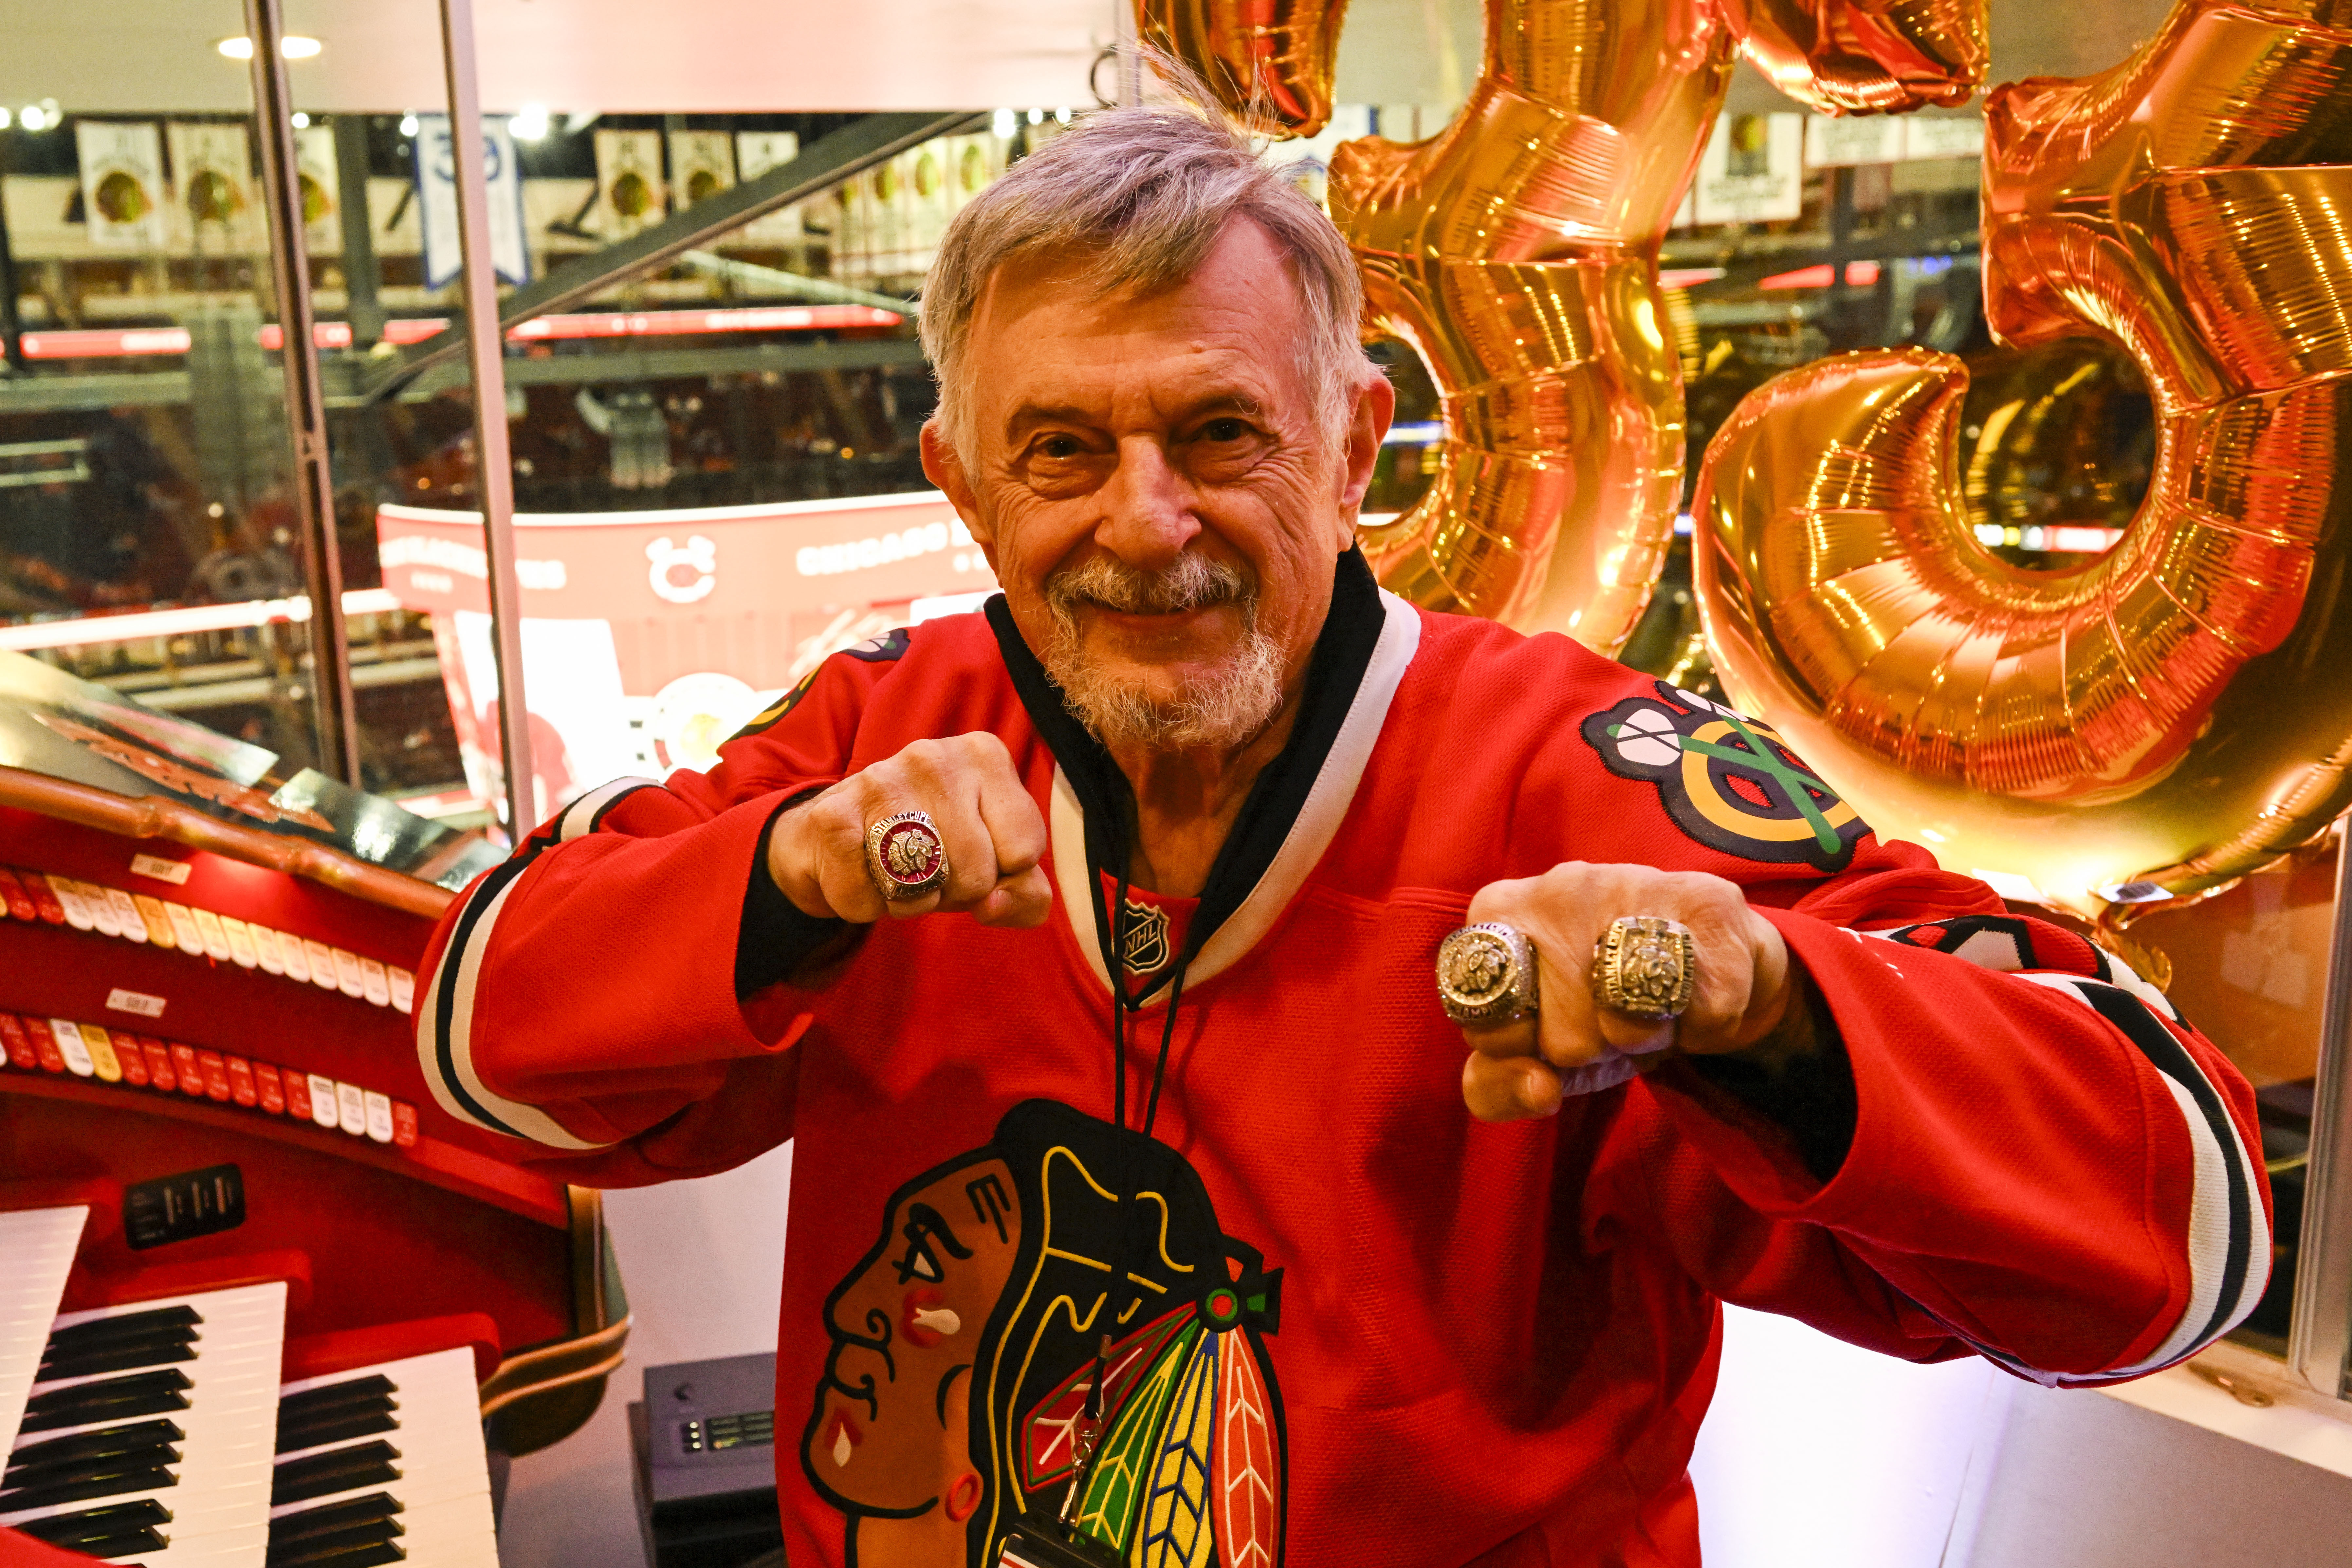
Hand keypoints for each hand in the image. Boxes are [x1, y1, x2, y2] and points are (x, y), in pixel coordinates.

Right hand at [765, 733, 1052, 927]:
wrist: (834, 838)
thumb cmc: (931, 849)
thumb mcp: (996, 866)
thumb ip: (1026, 893)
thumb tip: (994, 905)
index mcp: (985, 756)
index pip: (1024, 850)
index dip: (1000, 875)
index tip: (974, 855)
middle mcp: (935, 756)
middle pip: (978, 874)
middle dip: (955, 892)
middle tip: (929, 869)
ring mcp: (881, 780)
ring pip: (926, 886)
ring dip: (911, 902)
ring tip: (897, 873)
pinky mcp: (833, 814)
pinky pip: (868, 897)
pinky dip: (866, 905)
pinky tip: (861, 873)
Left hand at [1458, 861, 1793, 1121]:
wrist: (1704, 960)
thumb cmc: (1600, 1004)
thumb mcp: (1537, 1048)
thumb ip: (1499, 1082)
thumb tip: (1538, 1090)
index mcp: (1500, 913)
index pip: (1488, 1023)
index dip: (1521, 1045)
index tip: (1539, 1024)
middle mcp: (1561, 886)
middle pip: (1567, 1040)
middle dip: (1592, 1048)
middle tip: (1607, 1015)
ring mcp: (1634, 884)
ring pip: (1631, 1025)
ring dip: (1648, 1038)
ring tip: (1648, 1006)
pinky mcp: (1709, 901)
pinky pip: (1703, 1015)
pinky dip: (1704, 1028)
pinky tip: (1694, 994)